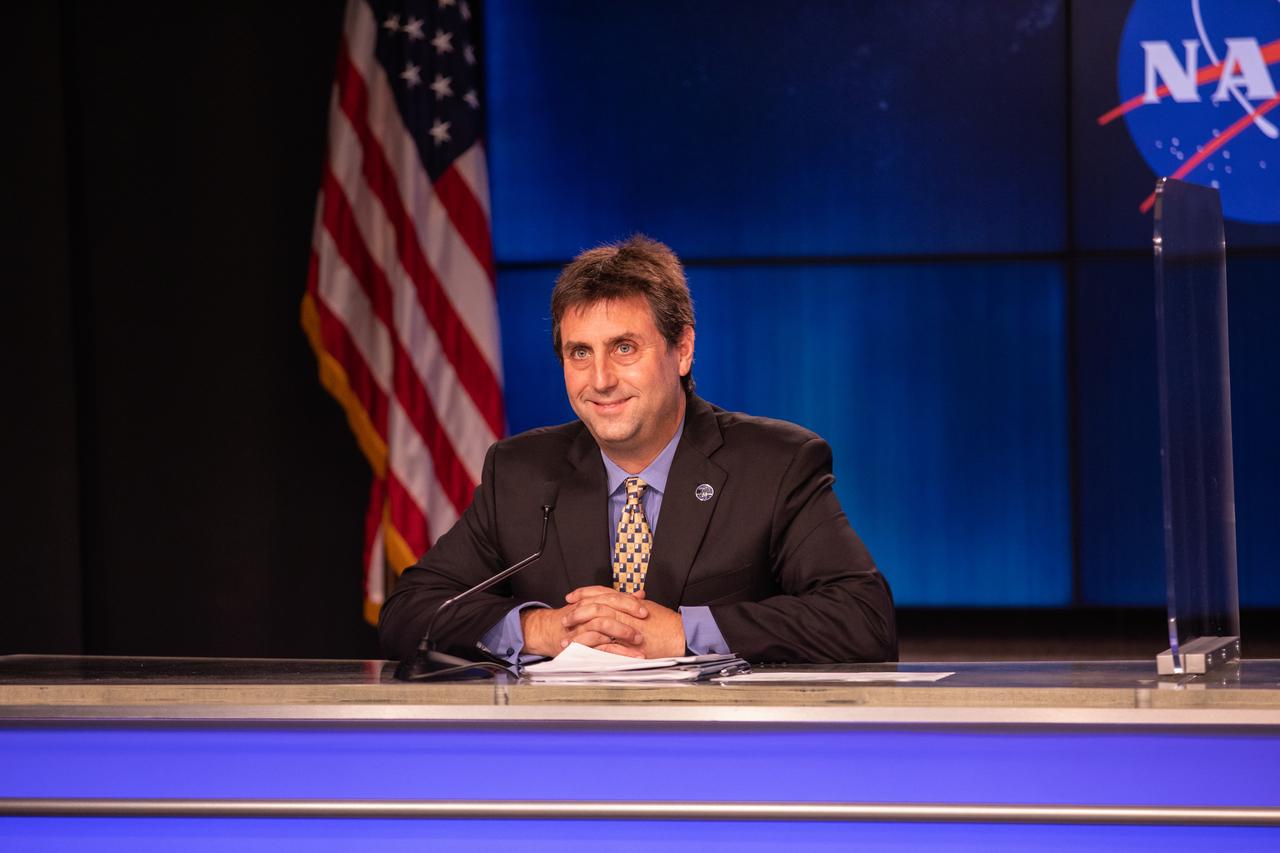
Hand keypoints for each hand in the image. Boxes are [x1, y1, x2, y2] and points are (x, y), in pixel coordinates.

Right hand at [519, 590, 646, 657]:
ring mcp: (582, 626)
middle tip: (644, 620)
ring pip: (603, 625)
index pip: (612, 596)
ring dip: (623, 633)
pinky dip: (615, 651)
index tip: (644, 608)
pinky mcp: (580, 643)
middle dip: (628, 613)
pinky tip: (628, 656)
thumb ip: (618, 601)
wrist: (548, 631)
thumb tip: (639, 594)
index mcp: (591, 600)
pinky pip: (599, 646)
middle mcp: (585, 610)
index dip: (629, 601)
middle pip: (608, 606)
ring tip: (639, 641)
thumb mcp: (596, 606)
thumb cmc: (575, 620)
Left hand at [564, 587, 685, 658]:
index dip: (584, 593)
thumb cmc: (667, 623)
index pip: (601, 593)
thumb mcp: (648, 608)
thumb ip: (633, 603)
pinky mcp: (626, 644)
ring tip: (566, 637)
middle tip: (565, 616)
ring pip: (595, 624)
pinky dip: (589, 648)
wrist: (680, 634)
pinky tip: (578, 652)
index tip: (573, 597)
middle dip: (577, 611)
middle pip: (594, 606)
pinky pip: (602, 644)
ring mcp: (624, 627)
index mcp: (627, 602)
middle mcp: (624, 612)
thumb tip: (626, 600)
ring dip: (578, 631)